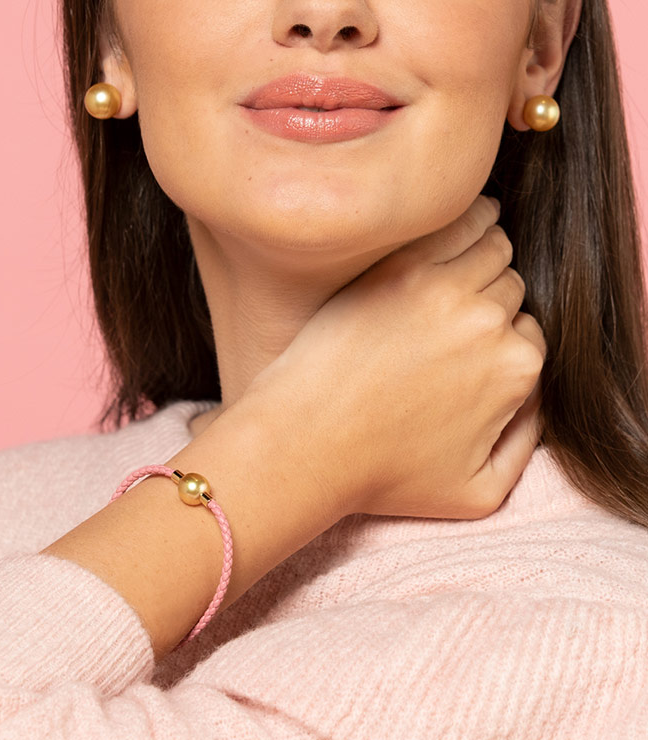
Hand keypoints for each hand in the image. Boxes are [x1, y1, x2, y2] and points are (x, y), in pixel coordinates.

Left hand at [241, 194, 546, 519]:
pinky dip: (464, 220)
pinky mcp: (400, 267)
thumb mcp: (478, 493)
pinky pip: (455, 223)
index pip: (528, 333)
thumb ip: (525, 445)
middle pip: (509, 288)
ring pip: (491, 247)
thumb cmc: (383, 474)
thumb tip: (538, 401)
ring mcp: (444, 289)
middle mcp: (489, 323)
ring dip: (481, 255)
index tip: (466, 345)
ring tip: (452, 272)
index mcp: (515, 371)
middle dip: (489, 298)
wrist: (308, 444)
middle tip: (449, 314)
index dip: (499, 339)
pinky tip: (447, 231)